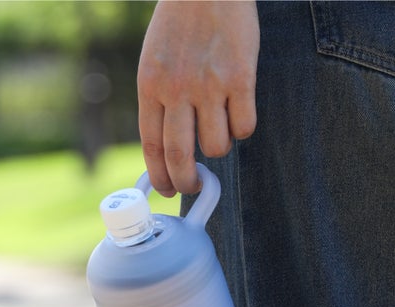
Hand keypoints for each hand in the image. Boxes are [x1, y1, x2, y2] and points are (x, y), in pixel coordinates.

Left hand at [137, 1, 259, 196]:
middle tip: (195, 186)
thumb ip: (158, 103)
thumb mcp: (154, 63)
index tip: (167, 191)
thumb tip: (166, 151)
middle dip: (187, 182)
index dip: (159, 177)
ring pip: (216, 147)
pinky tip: (237, 112)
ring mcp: (210, 84)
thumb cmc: (179, 27)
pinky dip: (242, 129)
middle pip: (181, 157)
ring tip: (218, 127)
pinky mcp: (241, 78)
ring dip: (219, 148)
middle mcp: (177, 89)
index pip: (152, 147)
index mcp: (150, 86)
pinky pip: (244, 128)